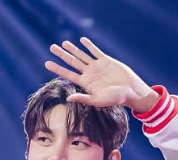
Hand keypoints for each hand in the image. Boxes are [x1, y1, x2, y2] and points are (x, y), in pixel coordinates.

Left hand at [44, 37, 158, 112]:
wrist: (131, 91)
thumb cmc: (115, 99)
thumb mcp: (98, 100)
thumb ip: (83, 98)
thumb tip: (68, 98)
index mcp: (85, 83)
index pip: (68, 74)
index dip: (57, 68)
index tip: (46, 63)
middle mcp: (89, 74)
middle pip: (72, 62)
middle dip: (62, 55)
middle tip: (51, 47)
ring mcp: (97, 66)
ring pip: (82, 55)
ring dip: (73, 49)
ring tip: (63, 43)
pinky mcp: (106, 60)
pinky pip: (95, 51)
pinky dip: (89, 45)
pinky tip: (82, 40)